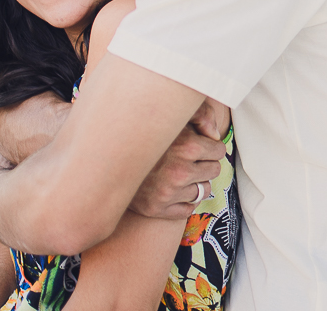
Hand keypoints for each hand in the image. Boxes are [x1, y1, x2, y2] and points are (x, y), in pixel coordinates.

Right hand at [128, 103, 227, 219]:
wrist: (107, 158)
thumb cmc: (147, 132)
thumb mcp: (175, 116)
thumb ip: (202, 115)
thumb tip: (216, 134)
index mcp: (186, 147)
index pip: (219, 151)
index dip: (210, 147)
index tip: (199, 145)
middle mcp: (179, 172)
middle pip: (214, 171)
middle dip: (205, 164)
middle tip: (188, 159)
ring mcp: (168, 194)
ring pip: (203, 191)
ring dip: (195, 183)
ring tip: (179, 173)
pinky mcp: (157, 210)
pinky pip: (188, 210)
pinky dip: (184, 201)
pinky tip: (173, 190)